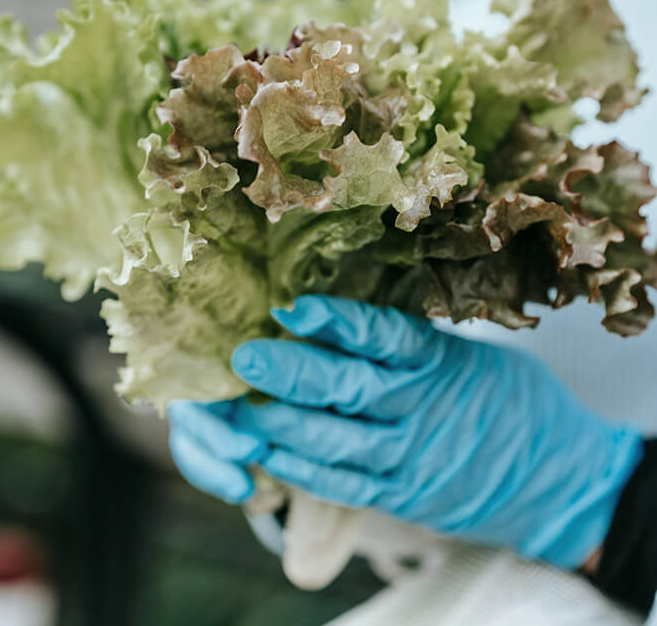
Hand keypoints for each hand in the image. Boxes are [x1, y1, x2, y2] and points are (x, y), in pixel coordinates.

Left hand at [168, 295, 643, 567]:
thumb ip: (411, 344)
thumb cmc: (508, 401)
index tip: (292, 308)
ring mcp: (411, 455)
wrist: (557, 477)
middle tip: (246, 357)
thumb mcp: (469, 356)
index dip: (336, 322)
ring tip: (244, 411)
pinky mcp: (403, 493)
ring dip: (286, 426)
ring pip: (338, 441)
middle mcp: (420, 407)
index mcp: (439, 362)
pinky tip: (271, 456)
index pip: (383, 336)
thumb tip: (342, 316)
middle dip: (293, 372)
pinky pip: (348, 485)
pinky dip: (306, 472)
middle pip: (350, 387)